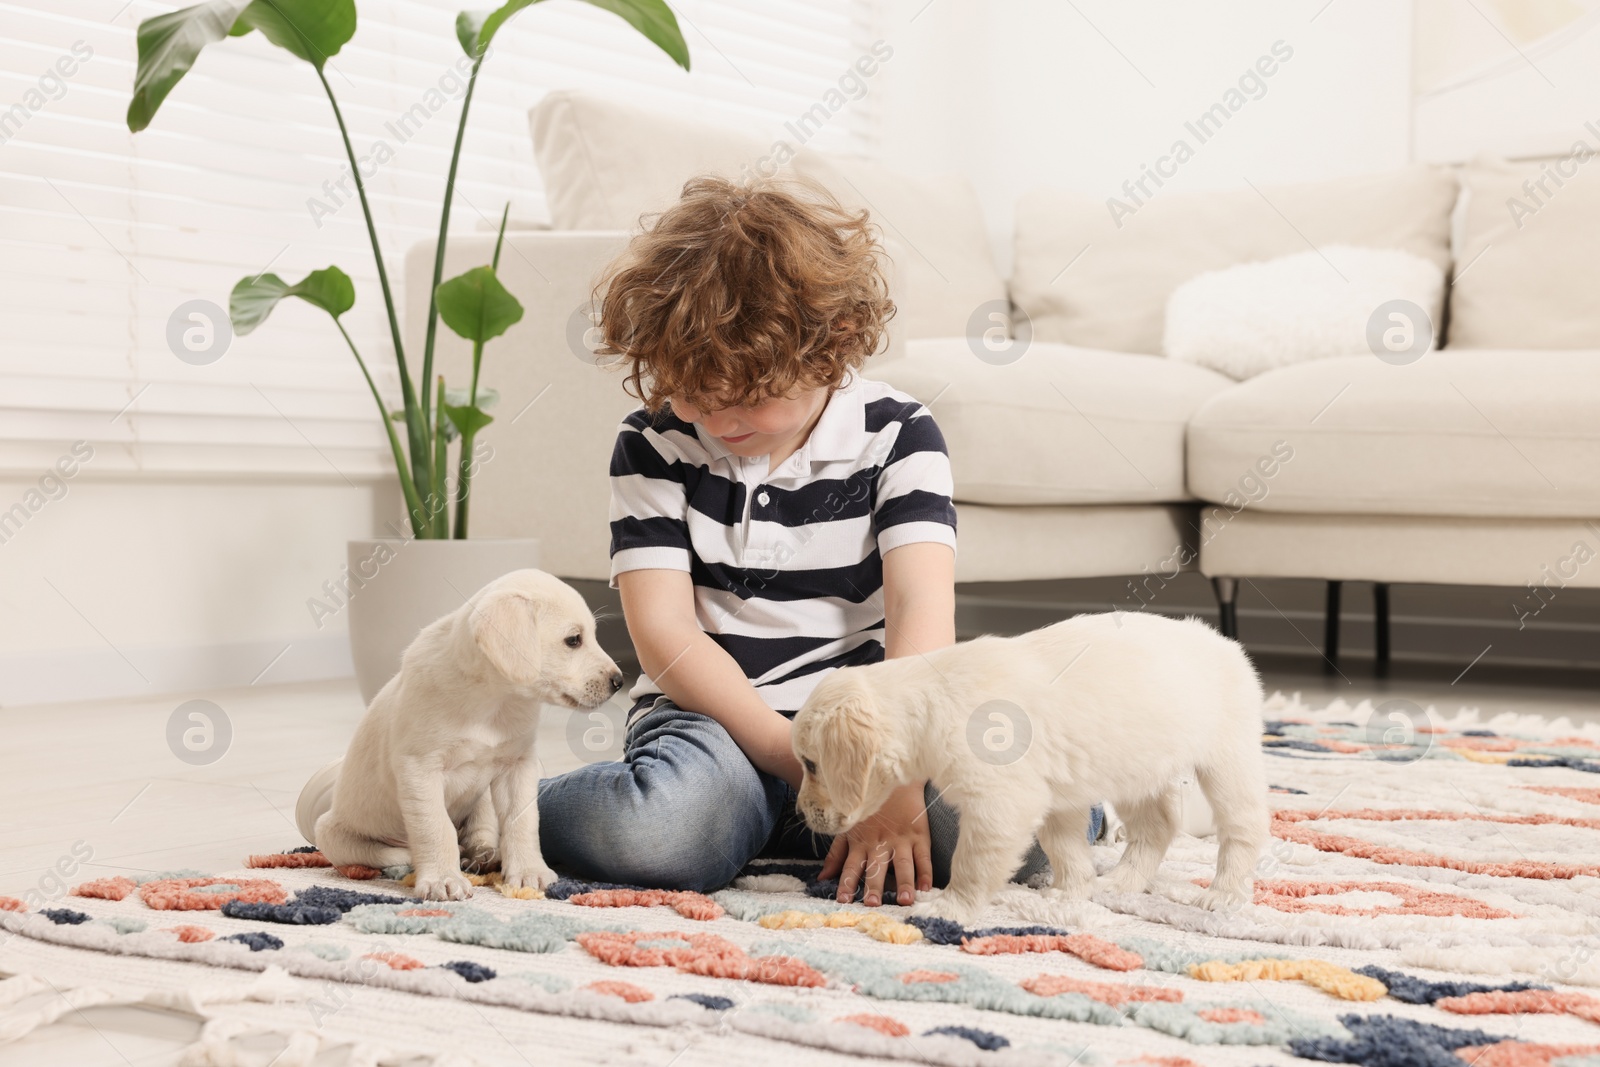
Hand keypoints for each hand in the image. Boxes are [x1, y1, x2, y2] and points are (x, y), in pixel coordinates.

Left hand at [819, 782, 931, 905]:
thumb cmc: (867, 808)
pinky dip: (926, 872)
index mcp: (860, 843)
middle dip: (874, 886)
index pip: (851, 867)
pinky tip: (926, 887)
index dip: (846, 883)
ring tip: (905, 900)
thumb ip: (836, 854)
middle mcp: (880, 843)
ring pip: (902, 864)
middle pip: (876, 868)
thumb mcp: (847, 828)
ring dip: (904, 882)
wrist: (892, 779)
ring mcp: (901, 839)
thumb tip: (822, 878)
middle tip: (873, 904)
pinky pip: (923, 855)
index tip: (842, 901)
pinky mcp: (919, 834)